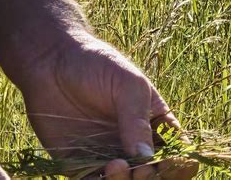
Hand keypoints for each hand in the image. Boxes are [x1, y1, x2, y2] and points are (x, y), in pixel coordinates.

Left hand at [18, 32, 197, 178]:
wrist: (51, 62)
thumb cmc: (96, 64)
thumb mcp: (127, 84)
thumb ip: (138, 120)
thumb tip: (147, 158)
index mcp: (154, 125)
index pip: (176, 154)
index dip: (179, 165)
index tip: (168, 162)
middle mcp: (133, 145)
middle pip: (155, 176)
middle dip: (154, 179)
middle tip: (143, 170)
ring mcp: (107, 156)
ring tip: (117, 167)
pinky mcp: (79, 165)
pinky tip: (104, 171)